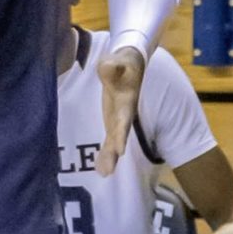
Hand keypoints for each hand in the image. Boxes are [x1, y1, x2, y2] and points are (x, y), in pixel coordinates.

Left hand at [96, 45, 146, 175]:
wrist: (131, 64)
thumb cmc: (124, 62)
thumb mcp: (119, 60)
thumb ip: (112, 65)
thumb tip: (106, 65)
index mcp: (127, 101)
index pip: (123, 119)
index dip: (120, 134)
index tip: (119, 150)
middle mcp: (124, 114)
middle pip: (119, 135)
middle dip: (114, 151)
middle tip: (108, 169)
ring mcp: (119, 120)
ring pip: (115, 141)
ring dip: (109, 157)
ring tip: (104, 173)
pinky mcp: (113, 122)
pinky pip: (110, 141)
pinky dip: (106, 154)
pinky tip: (101, 170)